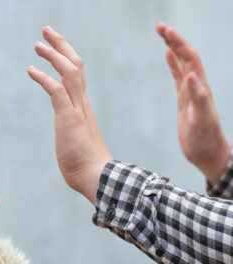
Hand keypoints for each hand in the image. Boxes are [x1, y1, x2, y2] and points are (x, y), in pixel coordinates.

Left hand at [27, 26, 112, 203]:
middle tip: (47, 31)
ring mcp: (77, 109)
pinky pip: (56, 90)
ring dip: (53, 55)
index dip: (66, 56)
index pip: (77, 74)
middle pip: (75, 64)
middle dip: (61, 45)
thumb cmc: (86, 163)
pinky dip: (43, 77)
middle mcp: (82, 102)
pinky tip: (31, 69)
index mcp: (83, 106)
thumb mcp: (77, 139)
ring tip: (38, 44)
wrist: (97, 177)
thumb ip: (72, 129)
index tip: (55, 46)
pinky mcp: (68, 117)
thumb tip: (69, 133)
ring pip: (69, 71)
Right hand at [157, 23, 229, 184]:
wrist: (208, 154)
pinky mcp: (184, 99)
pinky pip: (178, 76)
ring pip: (182, 63)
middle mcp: (197, 86)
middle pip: (186, 56)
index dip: (178, 43)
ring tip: (162, 35)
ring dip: (173, 47)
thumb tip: (191, 75)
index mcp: (200, 88)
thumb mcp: (201, 120)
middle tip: (159, 26)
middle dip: (174, 39)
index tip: (165, 31)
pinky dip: (172, 64)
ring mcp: (190, 91)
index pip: (190, 58)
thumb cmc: (205, 140)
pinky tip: (167, 56)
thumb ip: (198, 98)